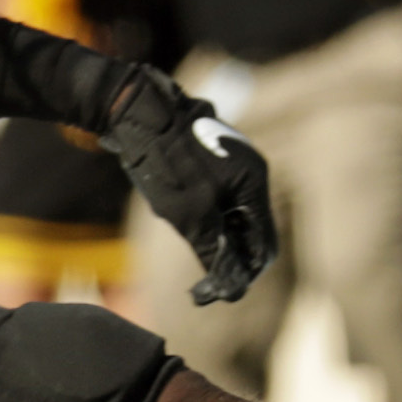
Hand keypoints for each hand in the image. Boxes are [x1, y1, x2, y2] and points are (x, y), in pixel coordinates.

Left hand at [101, 66, 277, 305]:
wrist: (136, 111)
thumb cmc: (165, 161)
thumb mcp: (188, 213)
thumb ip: (211, 247)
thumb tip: (228, 281)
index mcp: (254, 182)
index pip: (265, 243)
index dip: (247, 271)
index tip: (224, 289)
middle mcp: (251, 171)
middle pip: (251, 229)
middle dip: (232, 254)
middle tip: (204, 277)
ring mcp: (232, 162)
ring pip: (233, 213)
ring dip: (218, 236)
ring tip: (191, 247)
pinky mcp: (212, 158)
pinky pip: (219, 197)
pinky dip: (207, 216)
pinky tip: (182, 219)